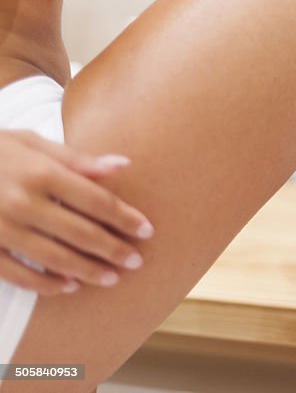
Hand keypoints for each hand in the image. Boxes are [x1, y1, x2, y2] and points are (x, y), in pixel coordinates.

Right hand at [0, 131, 151, 294]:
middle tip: (136, 261)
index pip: (95, 200)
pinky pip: (18, 273)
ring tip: (111, 277)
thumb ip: (77, 159)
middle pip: (80, 232)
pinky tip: (68, 287)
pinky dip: (45, 283)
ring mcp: (0, 228)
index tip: (146, 230)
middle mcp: (22, 202)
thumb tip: (122, 165)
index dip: (124, 217)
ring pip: (53, 257)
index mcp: (40, 172)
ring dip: (86, 270)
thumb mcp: (32, 143)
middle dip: (112, 248)